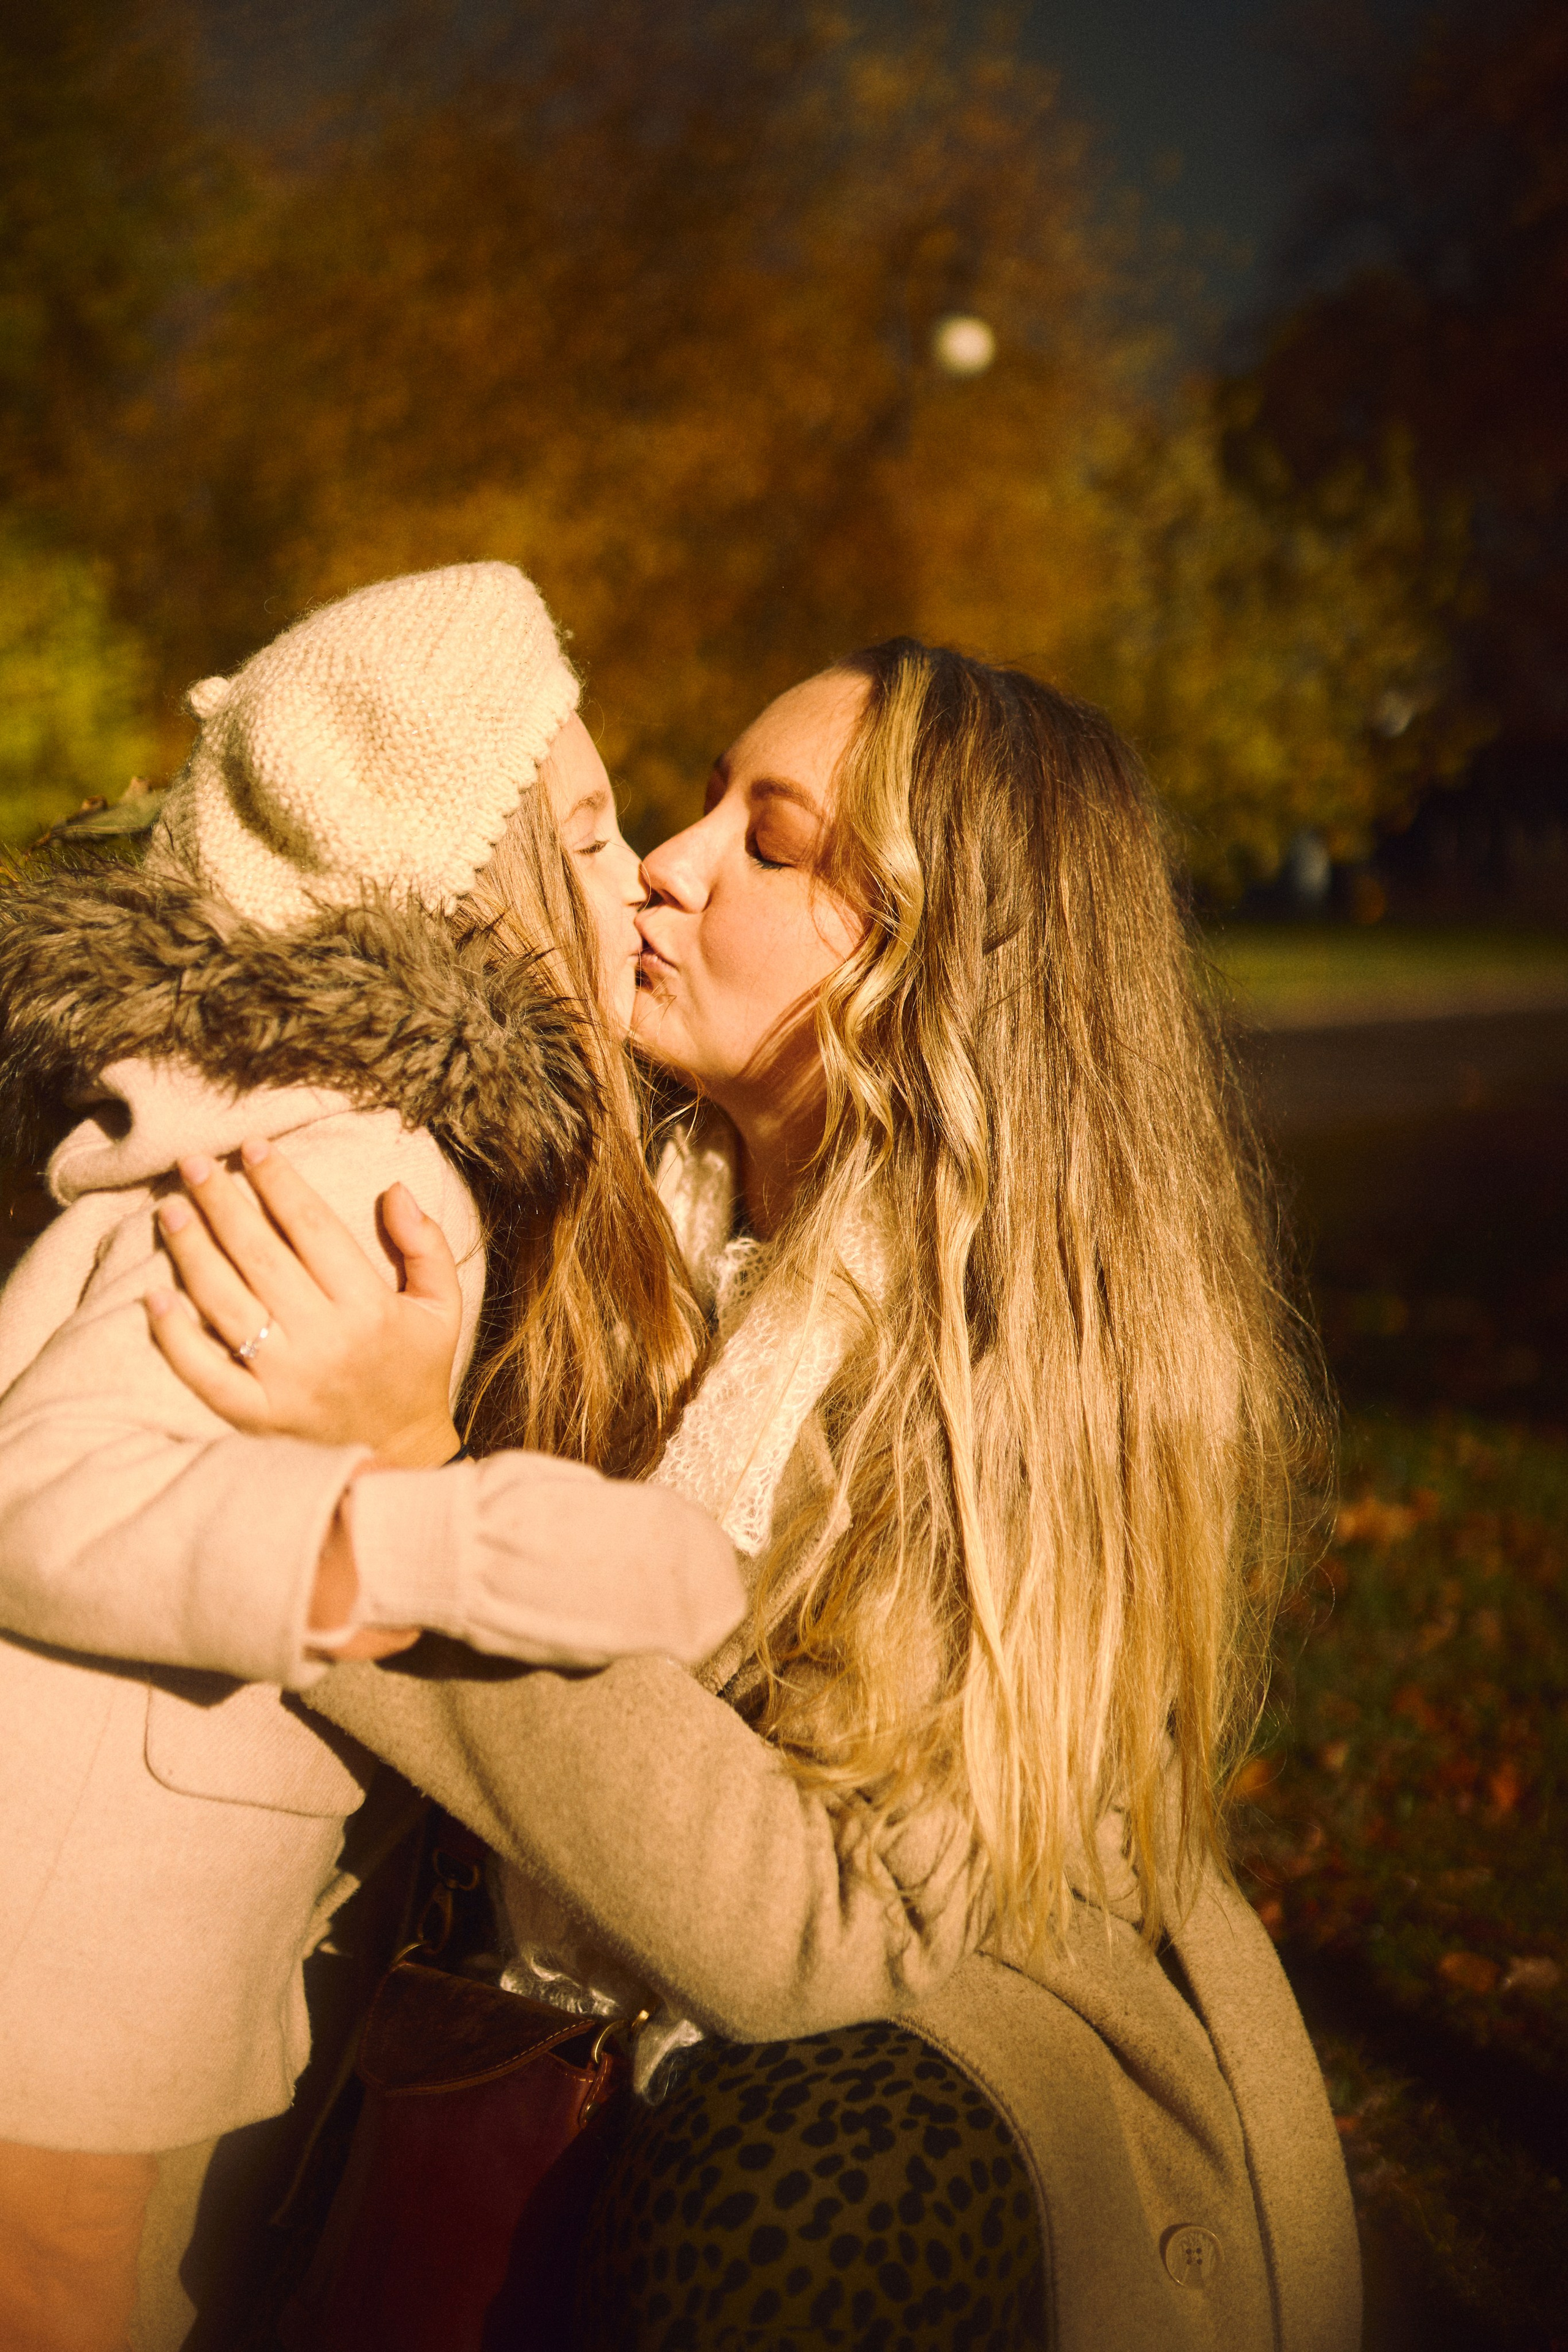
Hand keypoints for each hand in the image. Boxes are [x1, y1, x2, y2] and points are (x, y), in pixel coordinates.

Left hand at [146, 1138, 464, 1468]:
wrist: (399, 1460)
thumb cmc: (416, 1372)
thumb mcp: (443, 1307)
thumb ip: (426, 1246)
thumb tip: (395, 1188)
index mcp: (369, 1308)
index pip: (314, 1228)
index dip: (280, 1182)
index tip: (253, 1147)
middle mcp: (324, 1340)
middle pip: (261, 1255)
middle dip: (223, 1201)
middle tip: (192, 1163)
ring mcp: (285, 1380)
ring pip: (226, 1303)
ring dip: (192, 1252)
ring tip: (170, 1210)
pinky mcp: (256, 1416)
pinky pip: (205, 1372)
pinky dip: (174, 1338)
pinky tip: (152, 1299)